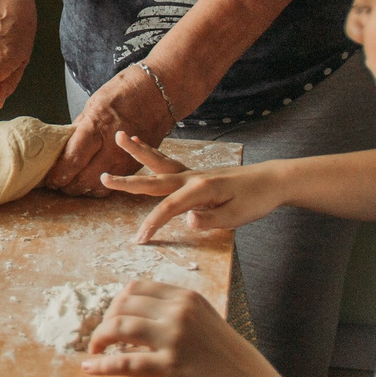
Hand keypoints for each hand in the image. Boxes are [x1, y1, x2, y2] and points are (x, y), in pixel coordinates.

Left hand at [42, 67, 176, 195]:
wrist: (158, 94)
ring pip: (98, 187)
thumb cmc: (122, 94)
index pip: (71, 161)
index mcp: (96, 129)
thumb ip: (78, 130)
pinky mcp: (135, 166)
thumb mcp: (93, 105)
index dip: (57, 175)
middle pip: (83, 180)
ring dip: (82, 189)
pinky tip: (90, 181)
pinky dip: (99, 187)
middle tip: (56, 184)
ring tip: (71, 184)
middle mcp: (112, 149)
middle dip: (66, 186)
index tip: (49, 178)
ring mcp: (125, 160)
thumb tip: (62, 148)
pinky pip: (114, 185)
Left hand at [81, 281, 261, 376]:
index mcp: (186, 297)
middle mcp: (179, 311)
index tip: (112, 317)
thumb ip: (178, 313)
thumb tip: (140, 316)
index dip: (117, 302)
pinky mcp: (170, 365)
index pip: (138, 288)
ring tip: (94, 349)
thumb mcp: (206, 321)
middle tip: (101, 337)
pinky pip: (125, 362)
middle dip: (105, 319)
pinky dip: (102, 365)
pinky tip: (91, 369)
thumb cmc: (228, 359)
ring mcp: (174, 337)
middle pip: (123, 304)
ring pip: (118, 327)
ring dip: (99, 338)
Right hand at [105, 135, 291, 242]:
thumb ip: (211, 219)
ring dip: (140, 152)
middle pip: (154, 179)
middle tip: (103, 177)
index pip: (168, 209)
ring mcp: (193, 173)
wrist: (272, 181)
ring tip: (123, 136)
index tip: (138, 240)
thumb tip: (187, 220)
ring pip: (160, 163)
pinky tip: (144, 149)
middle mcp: (192, 177)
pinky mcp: (196, 174)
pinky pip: (169, 164)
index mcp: (200, 189)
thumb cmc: (256, 200)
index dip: (151, 224)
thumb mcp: (237, 216)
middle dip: (127, 181)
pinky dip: (154, 155)